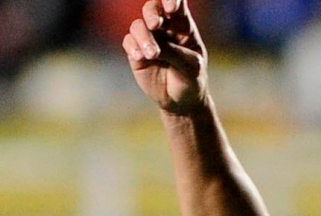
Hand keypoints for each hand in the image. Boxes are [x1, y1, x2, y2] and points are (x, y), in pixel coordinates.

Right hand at [124, 0, 206, 115]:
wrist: (181, 102)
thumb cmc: (192, 79)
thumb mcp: (191, 67)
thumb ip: (174, 53)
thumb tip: (153, 47)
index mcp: (183, 25)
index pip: (177, 3)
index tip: (171, 8)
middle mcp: (164, 28)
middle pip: (152, 8)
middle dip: (152, 12)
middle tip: (155, 24)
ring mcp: (149, 39)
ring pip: (138, 26)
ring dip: (143, 37)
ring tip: (152, 54)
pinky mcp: (136, 52)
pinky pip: (129, 42)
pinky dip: (133, 47)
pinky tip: (140, 57)